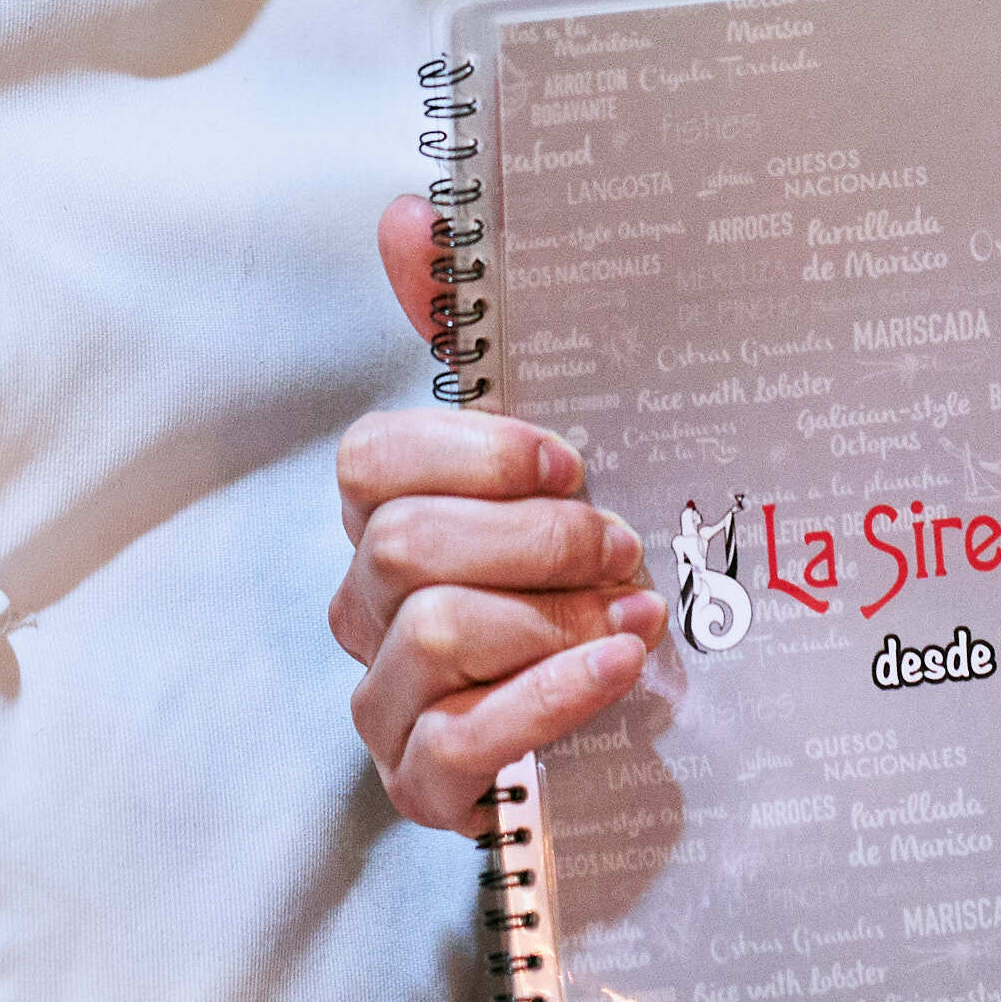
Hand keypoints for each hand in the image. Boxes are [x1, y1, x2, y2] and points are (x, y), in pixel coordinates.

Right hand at [331, 191, 663, 829]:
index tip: (571, 458)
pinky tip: (617, 671)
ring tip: (634, 616)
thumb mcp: (548, 457)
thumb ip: (469, 330)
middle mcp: (365, 610)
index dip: (476, 452)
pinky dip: (549, 699)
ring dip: (554, 619)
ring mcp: (385, 706)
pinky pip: (459, 740)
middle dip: (538, 539)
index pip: (369, 462)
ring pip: (433, 635)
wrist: (635, 731)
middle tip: (624, 545)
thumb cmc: (580, 577)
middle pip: (410, 545)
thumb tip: (409, 209)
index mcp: (387, 521)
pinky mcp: (422, 792)